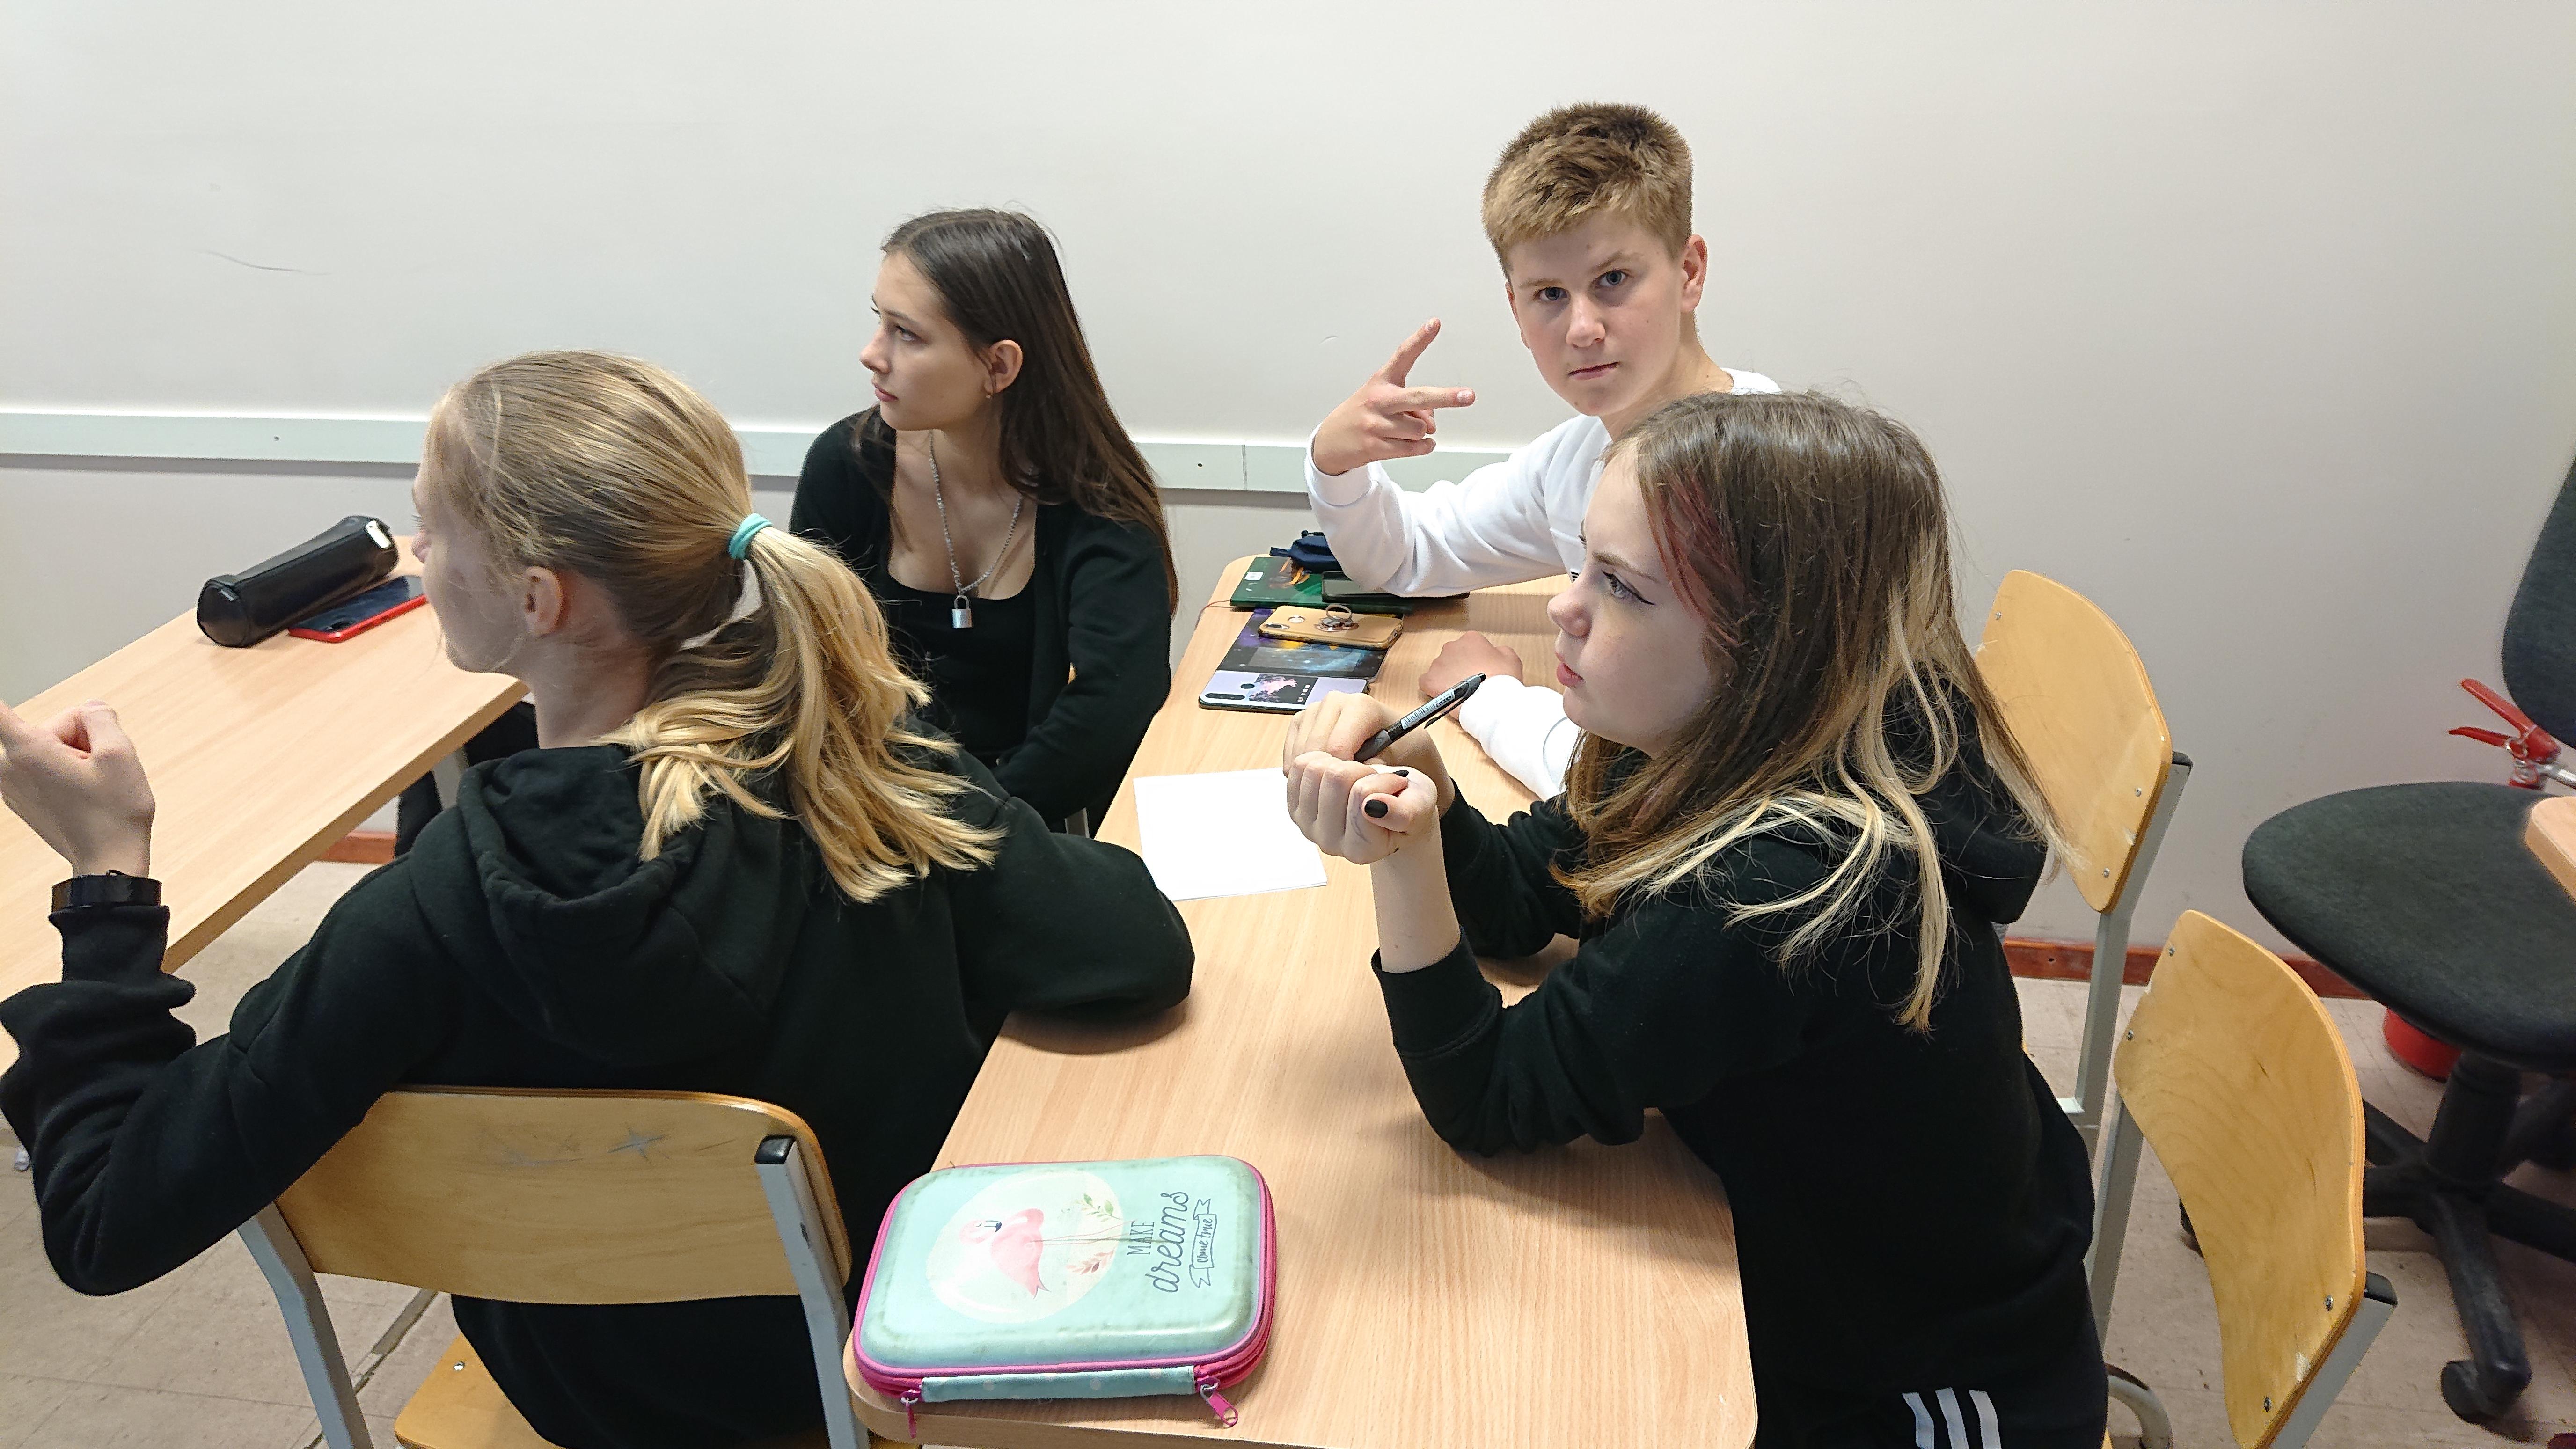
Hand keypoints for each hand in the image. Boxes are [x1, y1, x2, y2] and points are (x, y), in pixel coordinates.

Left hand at [0, 700, 155, 876]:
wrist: (107, 861)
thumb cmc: (114, 812)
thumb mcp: (120, 753)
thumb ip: (100, 716)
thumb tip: (89, 710)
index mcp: (28, 751)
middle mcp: (9, 767)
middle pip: (49, 726)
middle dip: (78, 736)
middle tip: (98, 767)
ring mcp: (11, 785)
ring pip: (48, 745)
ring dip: (74, 755)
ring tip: (91, 784)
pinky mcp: (19, 796)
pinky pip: (43, 764)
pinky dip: (65, 770)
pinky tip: (82, 791)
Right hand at [1282, 690, 1452, 811]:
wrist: (1400, 748)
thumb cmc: (1403, 755)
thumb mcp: (1400, 764)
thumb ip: (1377, 772)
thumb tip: (1358, 785)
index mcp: (1360, 705)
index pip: (1336, 748)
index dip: (1343, 777)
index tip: (1355, 791)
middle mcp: (1334, 700)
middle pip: (1314, 751)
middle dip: (1328, 776)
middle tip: (1346, 792)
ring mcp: (1314, 709)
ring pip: (1300, 754)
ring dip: (1315, 775)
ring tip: (1339, 784)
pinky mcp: (1301, 721)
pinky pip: (1291, 754)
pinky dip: (1304, 770)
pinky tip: (1325, 776)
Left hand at [1286, 753, 1438, 865]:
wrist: (1391, 807)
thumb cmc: (1407, 805)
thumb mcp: (1419, 807)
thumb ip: (1404, 813)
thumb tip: (1374, 806)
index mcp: (1362, 849)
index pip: (1362, 793)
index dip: (1382, 780)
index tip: (1393, 788)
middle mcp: (1330, 843)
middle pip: (1335, 778)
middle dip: (1360, 770)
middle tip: (1372, 782)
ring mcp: (1308, 827)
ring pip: (1315, 769)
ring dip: (1340, 764)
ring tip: (1356, 779)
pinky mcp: (1295, 808)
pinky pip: (1300, 767)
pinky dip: (1321, 760)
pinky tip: (1337, 774)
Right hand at [1309, 320, 1477, 476]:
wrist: (1330, 442)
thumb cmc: (1363, 414)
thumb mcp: (1383, 400)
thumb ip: (1413, 405)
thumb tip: (1432, 422)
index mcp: (1382, 381)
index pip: (1403, 355)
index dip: (1420, 339)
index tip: (1435, 323)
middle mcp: (1379, 400)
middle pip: (1419, 397)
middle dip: (1447, 397)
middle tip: (1469, 396)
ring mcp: (1376, 424)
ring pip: (1420, 429)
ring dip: (1422, 432)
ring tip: (1405, 431)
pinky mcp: (1376, 446)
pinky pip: (1415, 448)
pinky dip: (1423, 447)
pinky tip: (1415, 444)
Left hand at [1420, 632, 1523, 699]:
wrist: (1491, 702)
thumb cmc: (1502, 681)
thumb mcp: (1511, 658)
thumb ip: (1500, 651)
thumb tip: (1495, 653)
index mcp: (1471, 639)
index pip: (1470, 646)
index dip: (1476, 660)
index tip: (1480, 670)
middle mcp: (1452, 647)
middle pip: (1454, 656)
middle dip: (1460, 667)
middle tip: (1470, 682)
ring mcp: (1439, 663)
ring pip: (1440, 669)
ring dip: (1447, 677)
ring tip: (1459, 692)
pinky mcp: (1430, 680)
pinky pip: (1427, 681)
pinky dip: (1433, 687)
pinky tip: (1444, 695)